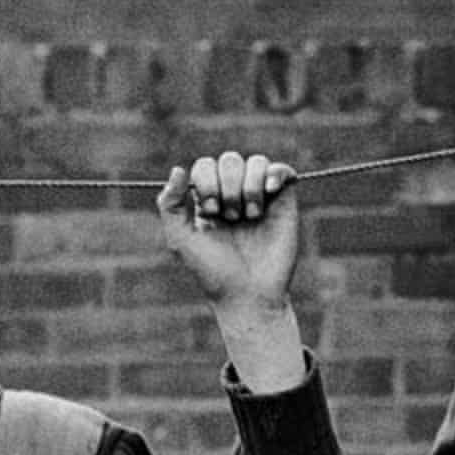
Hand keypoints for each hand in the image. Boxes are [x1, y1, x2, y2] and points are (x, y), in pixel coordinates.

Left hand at [156, 151, 299, 309]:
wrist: (249, 294)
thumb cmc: (212, 271)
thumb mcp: (180, 239)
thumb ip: (170, 204)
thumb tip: (178, 169)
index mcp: (208, 199)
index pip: (205, 166)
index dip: (207, 181)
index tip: (210, 211)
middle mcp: (234, 194)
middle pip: (229, 160)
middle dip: (228, 186)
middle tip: (231, 217)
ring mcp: (260, 197)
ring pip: (256, 162)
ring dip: (249, 186)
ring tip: (249, 215)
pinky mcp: (284, 203)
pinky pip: (281, 170)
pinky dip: (274, 174)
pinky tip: (268, 191)